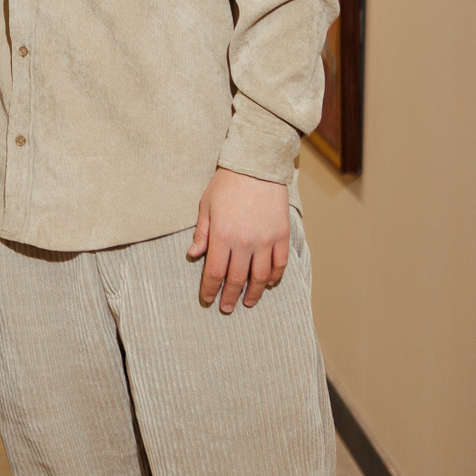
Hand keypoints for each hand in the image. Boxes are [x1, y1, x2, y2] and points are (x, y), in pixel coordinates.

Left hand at [188, 167, 289, 313]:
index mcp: (222, 236)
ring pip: (260, 277)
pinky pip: (279, 264)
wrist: (256, 167)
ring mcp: (266, 240)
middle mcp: (244, 242)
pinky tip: (268, 284)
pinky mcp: (281, 236)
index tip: (208, 299)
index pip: (215, 272)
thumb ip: (202, 232)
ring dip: (254, 293)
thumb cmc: (226, 185)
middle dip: (229, 296)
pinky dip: (274, 277)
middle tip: (226, 308)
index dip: (210, 289)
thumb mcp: (206, 206)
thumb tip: (193, 254)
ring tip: (248, 302)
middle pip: (237, 279)